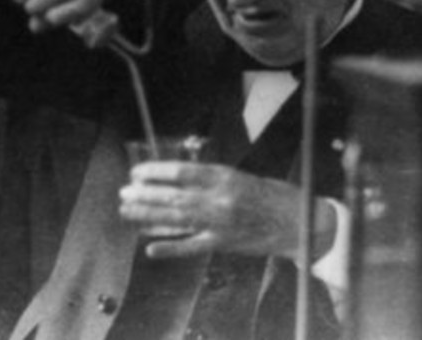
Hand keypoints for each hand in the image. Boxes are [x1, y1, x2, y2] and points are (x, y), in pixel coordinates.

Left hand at [119, 161, 336, 259]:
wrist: (297, 221)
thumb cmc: (270, 195)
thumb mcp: (240, 177)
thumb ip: (212, 179)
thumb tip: (177, 179)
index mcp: (224, 176)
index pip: (181, 171)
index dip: (155, 172)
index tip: (137, 172)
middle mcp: (219, 198)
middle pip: (173, 196)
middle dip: (145, 195)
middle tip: (124, 193)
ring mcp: (220, 223)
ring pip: (176, 219)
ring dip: (148, 217)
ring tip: (127, 213)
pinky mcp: (223, 244)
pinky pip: (191, 246)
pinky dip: (169, 248)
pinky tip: (150, 248)